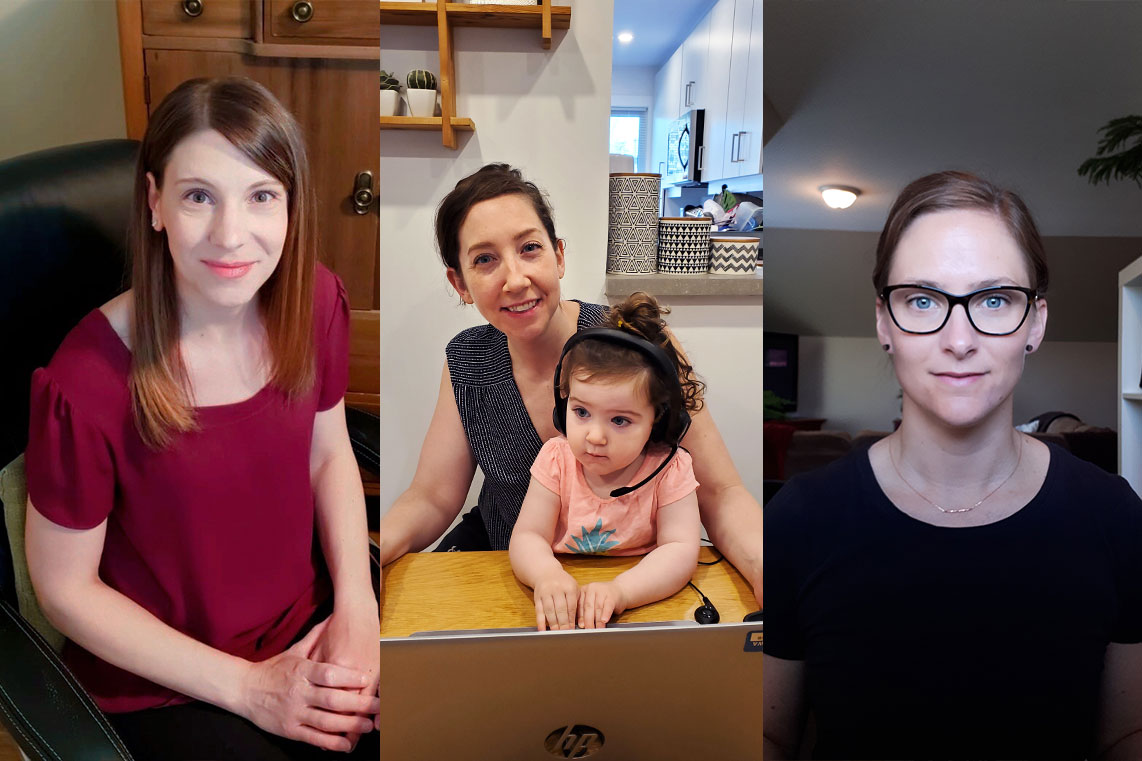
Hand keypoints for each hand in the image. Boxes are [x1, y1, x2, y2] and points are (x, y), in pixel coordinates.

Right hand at [238, 619, 378, 751]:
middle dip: (358, 704)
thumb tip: (332, 616)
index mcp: (302, 670)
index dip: (349, 677)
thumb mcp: (294, 651)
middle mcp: (299, 692)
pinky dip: (331, 743)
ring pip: (325, 721)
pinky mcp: (289, 729)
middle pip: (332, 699)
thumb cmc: (273, 669)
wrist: (243, 689)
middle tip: (378, 705)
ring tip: (369, 725)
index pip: (328, 674)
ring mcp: (294, 712)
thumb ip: (315, 637)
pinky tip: (346, 744)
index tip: (366, 679)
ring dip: (349, 725)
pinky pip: (313, 737)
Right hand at [532, 568, 579, 630]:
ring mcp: (546, 592)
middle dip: (563, 622)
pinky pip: (538, 610)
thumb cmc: (563, 583)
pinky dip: (540, 621)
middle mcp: (557, 588)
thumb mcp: (573, 588)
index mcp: (569, 587)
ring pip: (549, 610)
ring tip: (556, 632)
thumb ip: (577, 602)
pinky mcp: (537, 596)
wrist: (546, 572)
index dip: (572, 618)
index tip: (572, 628)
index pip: (571, 605)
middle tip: (565, 633)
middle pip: (560, 608)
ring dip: (553, 623)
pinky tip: (542, 629)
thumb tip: (580, 620)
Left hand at [577, 581, 627, 628]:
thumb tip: (581, 625)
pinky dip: (606, 614)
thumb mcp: (592, 602)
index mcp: (584, 590)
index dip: (580, 617)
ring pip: (598, 608)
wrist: (621, 590)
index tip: (581, 626)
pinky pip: (608, 606)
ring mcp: (602, 590)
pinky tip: (604, 620)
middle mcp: (591, 588)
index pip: (580, 605)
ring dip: (597, 620)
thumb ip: (586, 610)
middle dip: (588, 620)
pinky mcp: (612, 595)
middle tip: (588, 630)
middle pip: (588, 607)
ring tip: (597, 629)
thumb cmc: (604, 599)